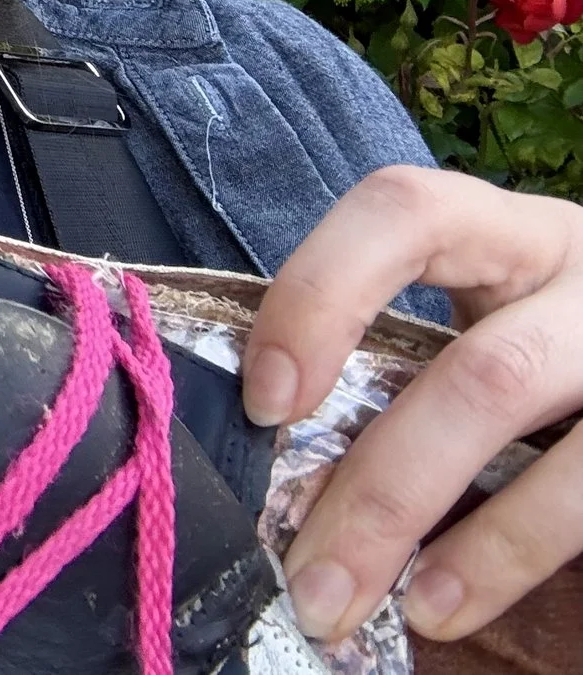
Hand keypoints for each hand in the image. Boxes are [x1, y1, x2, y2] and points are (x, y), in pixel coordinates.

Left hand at [243, 165, 582, 642]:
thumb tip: (272, 456)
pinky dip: (516, 564)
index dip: (323, 295)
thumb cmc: (531, 333)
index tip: (267, 399)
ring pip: (565, 463)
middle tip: (309, 574)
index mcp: (508, 233)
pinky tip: (454, 603)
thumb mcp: (472, 309)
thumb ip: (392, 351)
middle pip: (485, 375)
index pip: (404, 213)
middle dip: (385, 486)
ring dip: (475, 550)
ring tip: (395, 606)